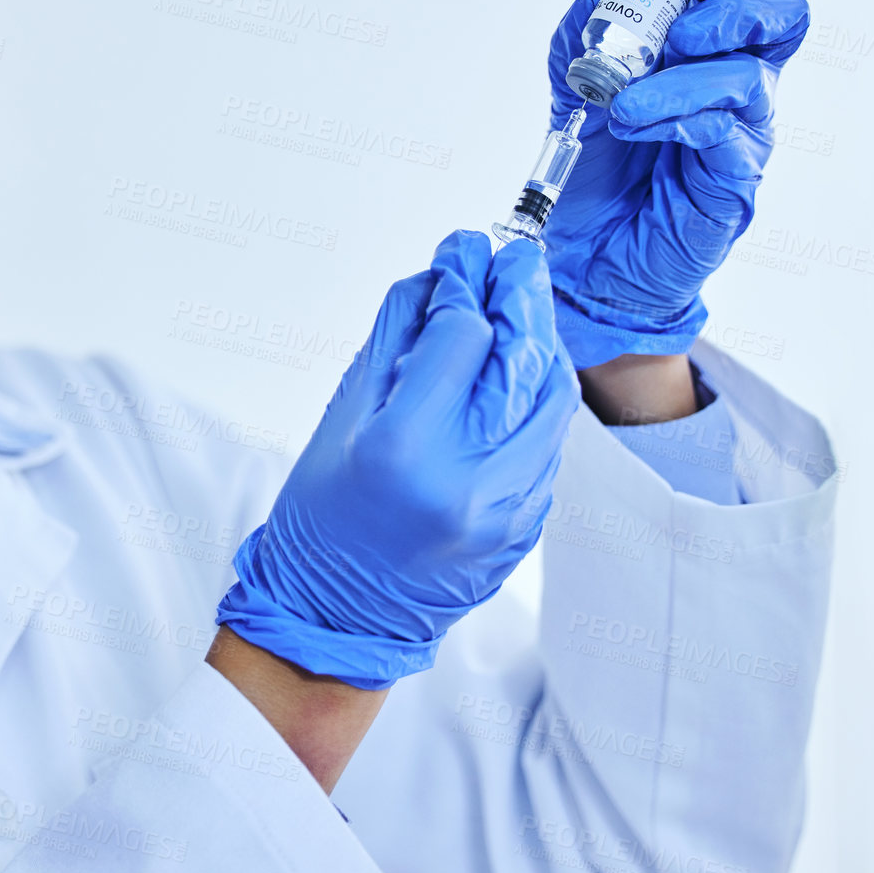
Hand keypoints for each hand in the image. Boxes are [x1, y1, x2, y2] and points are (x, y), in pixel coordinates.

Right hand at [215, 231, 578, 688]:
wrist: (337, 619)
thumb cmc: (321, 520)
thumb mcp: (341, 418)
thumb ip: (394, 341)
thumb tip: (436, 279)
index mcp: (407, 449)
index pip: (463, 335)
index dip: (465, 282)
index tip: (462, 252)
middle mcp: (468, 480)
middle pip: (521, 357)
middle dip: (520, 295)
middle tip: (515, 258)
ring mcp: (507, 509)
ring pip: (552, 397)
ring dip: (541, 341)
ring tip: (523, 306)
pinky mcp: (527, 526)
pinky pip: (549, 442)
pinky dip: (538, 397)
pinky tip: (518, 374)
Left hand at [543, 0, 809, 368]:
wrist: (585, 261)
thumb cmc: (597, 182)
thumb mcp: (576, 102)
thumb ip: (579, 50)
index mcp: (710, 62)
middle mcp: (740, 94)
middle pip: (781, 21)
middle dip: (730, 7)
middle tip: (675, 33)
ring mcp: (743, 141)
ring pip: (747, 80)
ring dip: (679, 79)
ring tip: (621, 101)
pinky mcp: (732, 188)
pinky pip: (723, 137)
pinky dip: (676, 119)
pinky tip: (633, 125)